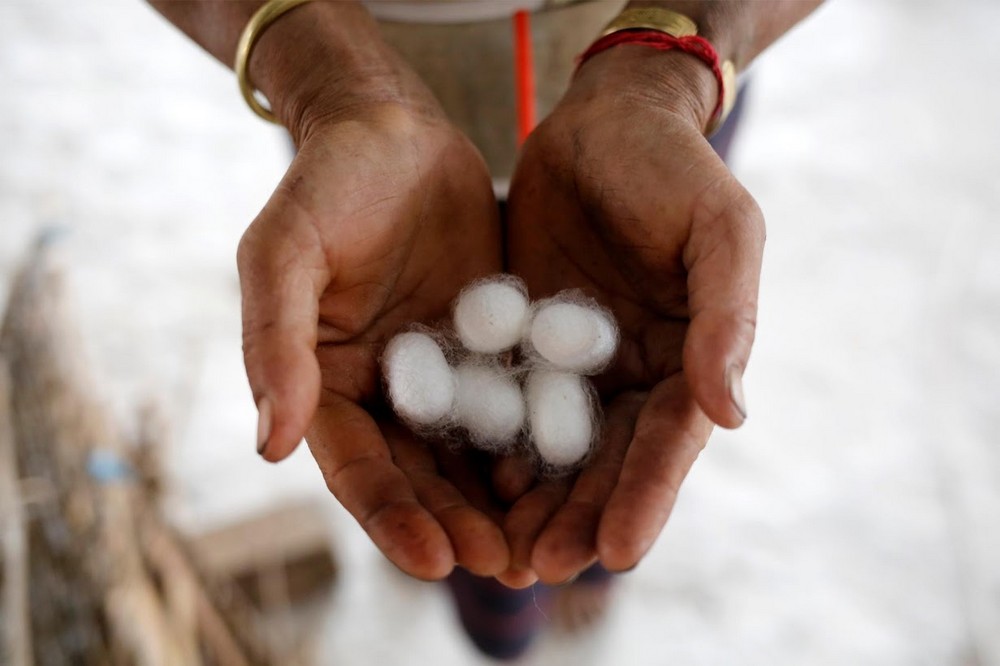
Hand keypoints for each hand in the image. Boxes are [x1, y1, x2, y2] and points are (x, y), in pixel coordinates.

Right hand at [238, 101, 508, 580]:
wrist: (393, 131)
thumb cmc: (325, 184)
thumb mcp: (284, 251)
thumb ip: (275, 341)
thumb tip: (272, 445)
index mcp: (326, 383)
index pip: (356, 465)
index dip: (389, 514)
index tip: (431, 558)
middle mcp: (385, 391)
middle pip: (420, 474)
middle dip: (457, 524)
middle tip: (505, 565)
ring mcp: (442, 372)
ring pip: (472, 451)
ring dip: (502, 500)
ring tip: (543, 541)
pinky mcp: (491, 346)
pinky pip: (516, 400)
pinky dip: (537, 439)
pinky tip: (574, 471)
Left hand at [500, 47, 764, 584]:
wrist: (606, 120)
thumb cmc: (676, 169)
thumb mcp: (720, 230)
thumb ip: (726, 318)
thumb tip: (732, 416)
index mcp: (686, 359)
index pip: (667, 442)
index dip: (646, 497)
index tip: (618, 552)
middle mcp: (630, 374)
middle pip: (604, 461)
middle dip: (575, 517)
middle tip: (536, 567)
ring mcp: (572, 361)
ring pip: (549, 445)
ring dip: (527, 500)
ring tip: (495, 549)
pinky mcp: (520, 339)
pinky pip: (501, 397)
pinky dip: (485, 442)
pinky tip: (461, 478)